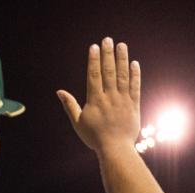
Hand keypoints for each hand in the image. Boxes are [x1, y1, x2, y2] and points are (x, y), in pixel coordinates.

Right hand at [57, 38, 139, 154]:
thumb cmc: (95, 138)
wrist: (116, 150)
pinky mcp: (134, 106)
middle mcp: (109, 97)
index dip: (94, 60)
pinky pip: (135, 88)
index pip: (94, 75)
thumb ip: (69, 105)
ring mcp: (123, 101)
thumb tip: (59, 91)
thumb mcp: (78, 122)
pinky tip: (134, 63)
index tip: (94, 47)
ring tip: (121, 45)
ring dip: (122, 59)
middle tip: (108, 39)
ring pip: (123, 76)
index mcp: (95, 100)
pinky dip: (135, 75)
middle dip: (108, 54)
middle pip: (109, 71)